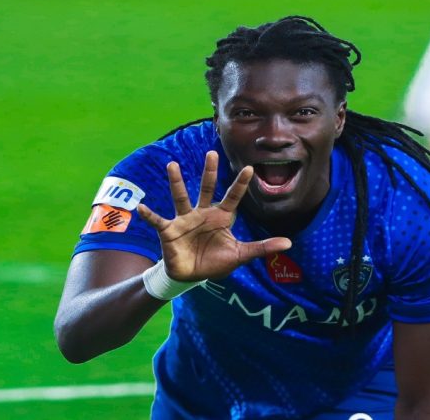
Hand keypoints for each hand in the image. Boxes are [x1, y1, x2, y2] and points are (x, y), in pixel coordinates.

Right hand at [138, 151, 291, 280]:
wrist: (191, 276)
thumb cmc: (215, 261)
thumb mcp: (241, 255)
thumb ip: (262, 247)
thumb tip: (289, 243)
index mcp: (221, 217)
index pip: (232, 197)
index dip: (240, 184)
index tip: (249, 168)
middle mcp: (202, 213)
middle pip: (206, 188)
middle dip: (209, 172)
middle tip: (212, 153)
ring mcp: (185, 220)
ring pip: (181, 197)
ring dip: (176, 182)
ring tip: (172, 165)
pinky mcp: (169, 231)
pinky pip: (158, 220)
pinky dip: (149, 215)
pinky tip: (141, 208)